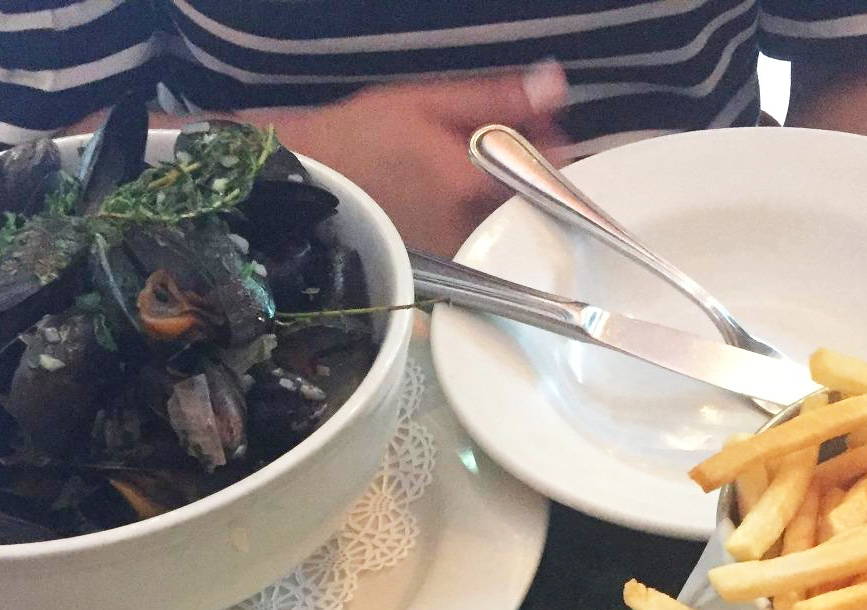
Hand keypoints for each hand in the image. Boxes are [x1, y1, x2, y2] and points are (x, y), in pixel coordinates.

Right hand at [276, 67, 568, 255]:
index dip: (550, 146)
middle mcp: (470, 229)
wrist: (312, 183)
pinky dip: (482, 213)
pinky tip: (457, 192)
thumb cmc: (364, 137)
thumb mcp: (429, 102)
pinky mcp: (443, 268)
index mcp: (471, 185)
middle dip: (525, 168)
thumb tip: (553, 85)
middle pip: (529, 200)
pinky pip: (482, 238)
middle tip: (507, 140)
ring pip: (507, 221)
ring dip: (505, 191)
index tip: (540, 125)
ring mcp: (457, 254)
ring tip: (475, 164)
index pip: (544, 172)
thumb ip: (496, 98)